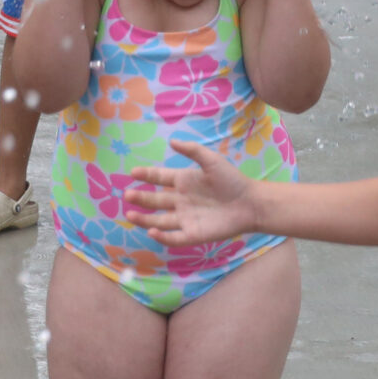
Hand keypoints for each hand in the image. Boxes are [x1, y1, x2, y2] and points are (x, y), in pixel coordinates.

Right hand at [123, 140, 255, 247]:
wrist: (250, 203)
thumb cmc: (231, 180)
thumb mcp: (212, 160)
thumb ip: (192, 150)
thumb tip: (171, 141)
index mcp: (183, 181)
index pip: (159, 178)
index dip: (146, 175)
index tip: (133, 172)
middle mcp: (181, 200)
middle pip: (155, 200)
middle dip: (140, 198)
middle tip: (127, 195)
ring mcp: (186, 218)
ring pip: (159, 220)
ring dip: (144, 219)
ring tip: (130, 215)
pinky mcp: (193, 234)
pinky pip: (174, 237)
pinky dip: (162, 236)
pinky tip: (152, 231)